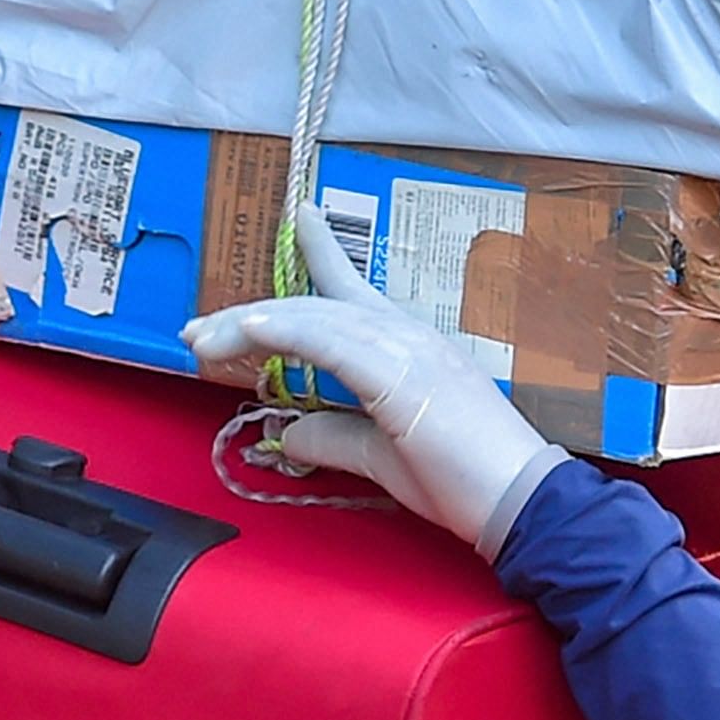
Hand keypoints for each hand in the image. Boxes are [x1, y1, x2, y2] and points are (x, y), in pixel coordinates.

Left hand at [178, 220, 561, 552]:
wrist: (518, 501)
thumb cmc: (465, 482)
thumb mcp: (383, 456)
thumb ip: (335, 437)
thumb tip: (290, 430)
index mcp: (410, 347)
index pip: (355, 288)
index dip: (322, 251)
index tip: (300, 219)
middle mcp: (407, 334)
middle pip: (316, 304)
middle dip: (251, 313)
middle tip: (201, 328)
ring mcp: (407, 349)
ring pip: (314, 317)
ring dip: (252, 325)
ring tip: (206, 338)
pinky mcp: (401, 374)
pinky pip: (329, 341)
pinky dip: (285, 332)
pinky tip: (249, 332)